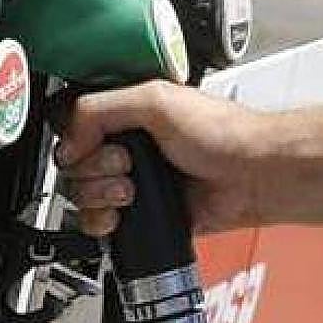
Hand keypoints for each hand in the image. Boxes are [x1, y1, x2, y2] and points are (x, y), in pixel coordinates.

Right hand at [56, 81, 273, 236]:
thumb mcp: (155, 100)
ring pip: (83, 195)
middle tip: (125, 164)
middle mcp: (126, 146)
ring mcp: (132, 181)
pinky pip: (100, 223)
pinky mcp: (139, 214)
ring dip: (101, 195)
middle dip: (94, 169)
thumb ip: (100, 108)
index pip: (73, 125)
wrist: (254, 177)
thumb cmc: (224, 134)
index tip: (89, 145)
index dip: (74, 139)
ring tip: (132, 190)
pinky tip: (125, 213)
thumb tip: (68, 140)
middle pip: (73, 164)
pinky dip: (104, 221)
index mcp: (126, 112)